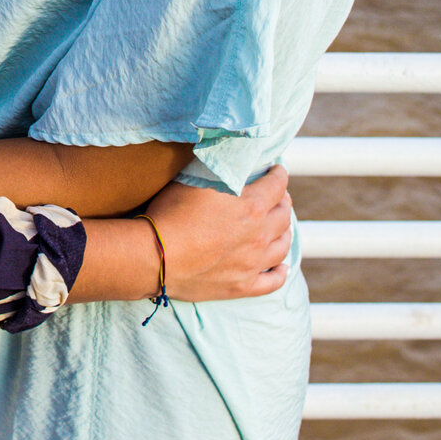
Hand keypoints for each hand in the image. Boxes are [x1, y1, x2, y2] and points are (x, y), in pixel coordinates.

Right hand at [144, 166, 292, 300]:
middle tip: (279, 198)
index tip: (277, 171)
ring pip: (282, 247)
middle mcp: (259, 235)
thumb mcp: (194, 179)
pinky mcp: (242, 286)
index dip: (279, 175)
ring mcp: (252, 263)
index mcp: (251, 206)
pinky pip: (272, 282)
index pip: (277, 185)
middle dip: (283, 202)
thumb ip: (219, 168)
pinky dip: (280, 273)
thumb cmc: (172, 214)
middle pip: (284, 216)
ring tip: (282, 228)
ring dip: (285, 233)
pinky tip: (282, 268)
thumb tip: (228, 154)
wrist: (155, 256)